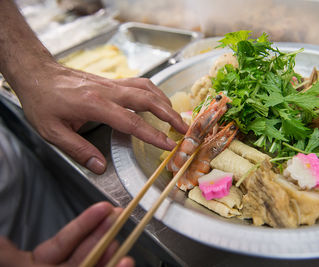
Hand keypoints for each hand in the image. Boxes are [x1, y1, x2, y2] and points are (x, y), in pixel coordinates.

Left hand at [0, 202, 133, 266]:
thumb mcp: (4, 263)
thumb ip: (6, 254)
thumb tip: (4, 241)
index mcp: (37, 266)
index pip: (65, 242)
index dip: (85, 224)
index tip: (104, 209)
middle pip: (86, 254)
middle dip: (104, 235)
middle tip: (120, 219)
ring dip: (114, 259)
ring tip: (126, 246)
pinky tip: (124, 264)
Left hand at [13, 62, 187, 173]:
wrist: (38, 73)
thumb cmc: (43, 101)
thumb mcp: (53, 132)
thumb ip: (79, 150)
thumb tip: (100, 167)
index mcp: (95, 105)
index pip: (132, 122)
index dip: (153, 134)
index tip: (169, 144)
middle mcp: (108, 91)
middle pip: (148, 100)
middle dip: (170, 115)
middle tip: (184, 128)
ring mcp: (112, 84)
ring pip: (147, 89)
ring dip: (165, 102)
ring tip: (176, 116)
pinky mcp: (112, 81)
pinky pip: (140, 83)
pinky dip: (155, 92)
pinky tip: (158, 101)